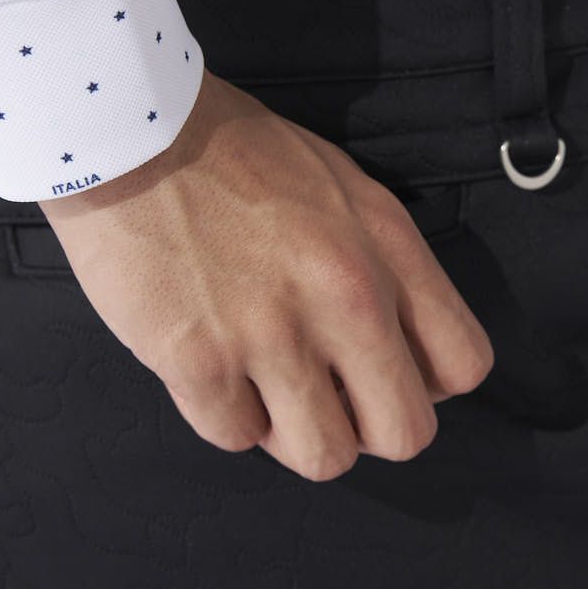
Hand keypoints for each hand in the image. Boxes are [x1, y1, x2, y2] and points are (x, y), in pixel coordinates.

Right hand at [38, 68, 493, 481]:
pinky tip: (208, 365)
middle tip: (328, 399)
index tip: (384, 371)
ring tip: (264, 387)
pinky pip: (236, 439)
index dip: (426, 384)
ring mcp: (271, 335)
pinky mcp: (198, 363)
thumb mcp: (343, 188)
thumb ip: (386, 267)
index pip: (463, 366)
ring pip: (324, 459)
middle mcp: (344, 298)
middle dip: (369, 430)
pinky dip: (223, 414)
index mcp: (386, 250)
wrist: (124, 128)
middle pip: (406, 435)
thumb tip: (399, 349)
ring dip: (295, 434)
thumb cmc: (233, 154)